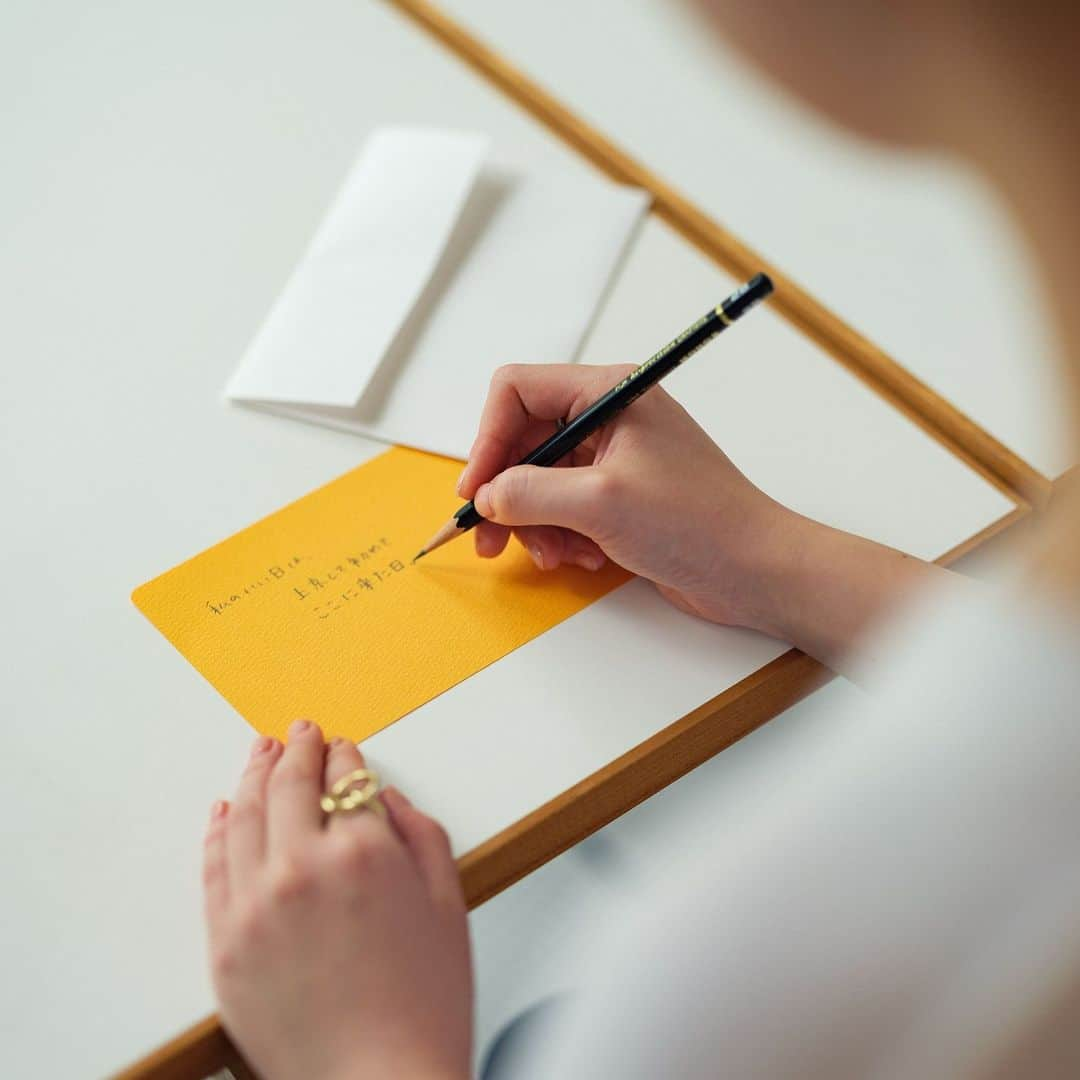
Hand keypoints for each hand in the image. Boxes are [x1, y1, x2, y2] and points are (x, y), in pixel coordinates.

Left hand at [203, 721, 471, 1079]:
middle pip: (289, 784)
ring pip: (244, 814)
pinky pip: (213, 868)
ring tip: (258, 752)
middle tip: (298, 732)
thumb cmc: (423, 1005)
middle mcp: (305, 867)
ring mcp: (257, 905)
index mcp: (367, 853)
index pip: (346, 778)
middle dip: (296, 749)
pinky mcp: (225, 944)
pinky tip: (224, 810)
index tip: (342, 746)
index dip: (344, 754)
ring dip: (252, 775)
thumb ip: (421, 835)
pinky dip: (217, 830)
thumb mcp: (448, 904)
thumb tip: (386, 798)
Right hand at [458, 363, 794, 630]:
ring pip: (538, 480)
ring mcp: (613, 457)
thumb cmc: (699, 522)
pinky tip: (583, 558)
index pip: (518, 392)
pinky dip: (560, 535)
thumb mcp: (601, 503)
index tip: (476, 491)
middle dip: (505, 492)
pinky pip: (562, 507)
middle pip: (523, 441)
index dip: (488, 439)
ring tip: (555, 555)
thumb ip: (530, 492)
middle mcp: (608, 417)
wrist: (754, 570)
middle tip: (488, 540)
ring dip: (534, 522)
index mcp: (610, 393)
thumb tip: (486, 496)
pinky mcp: (617, 495)